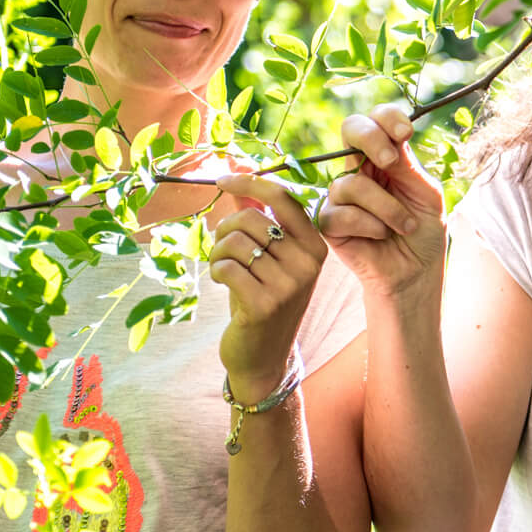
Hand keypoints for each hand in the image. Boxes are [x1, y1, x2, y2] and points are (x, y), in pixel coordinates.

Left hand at [211, 174, 328, 401]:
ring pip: (237, 243)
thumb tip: (236, 176)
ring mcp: (289, 285)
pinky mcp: (265, 304)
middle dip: (226, 229)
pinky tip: (222, 282)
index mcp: (315, 246)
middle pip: (254, 219)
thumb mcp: (266, 257)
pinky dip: (216, 270)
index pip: (283, 198)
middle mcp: (308, 263)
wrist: (263, 355)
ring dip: (218, 253)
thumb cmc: (261, 298)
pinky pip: (227, 266)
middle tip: (222, 249)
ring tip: (222, 268)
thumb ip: (256, 217)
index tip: (221, 180)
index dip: (250, 183)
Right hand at [319, 105, 445, 297]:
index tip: (406, 133)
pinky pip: (343, 214)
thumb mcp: (425, 193)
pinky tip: (382, 236)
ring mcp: (340, 195)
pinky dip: (372, 226)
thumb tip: (390, 141)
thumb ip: (407, 166)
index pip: (376, 120)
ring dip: (387, 208)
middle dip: (371, 139)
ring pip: (352, 183)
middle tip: (390, 161)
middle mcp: (359, 169)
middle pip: (351, 129)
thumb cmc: (422, 230)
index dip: (387, 118)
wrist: (415, 271)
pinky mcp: (328, 222)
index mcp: (384, 156)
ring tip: (404, 226)